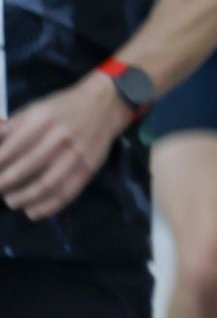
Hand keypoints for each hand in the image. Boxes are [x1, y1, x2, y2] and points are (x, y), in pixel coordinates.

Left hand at [0, 75, 129, 219]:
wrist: (105, 105)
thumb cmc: (62, 108)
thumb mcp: (34, 109)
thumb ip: (10, 127)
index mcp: (42, 120)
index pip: (10, 149)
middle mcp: (60, 137)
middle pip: (25, 168)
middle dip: (5, 183)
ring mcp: (77, 153)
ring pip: (46, 184)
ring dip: (23, 198)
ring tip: (11, 200)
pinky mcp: (89, 167)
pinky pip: (67, 192)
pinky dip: (48, 207)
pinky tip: (33, 211)